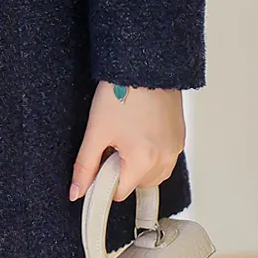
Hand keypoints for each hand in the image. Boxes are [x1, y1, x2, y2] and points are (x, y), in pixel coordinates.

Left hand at [69, 81, 185, 202]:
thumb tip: (77, 191)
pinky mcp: (180, 136)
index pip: (120, 192)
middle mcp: (165, 158)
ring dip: (138, 165)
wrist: (144, 66)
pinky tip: (138, 131)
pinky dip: (151, 153)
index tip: (97, 165)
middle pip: (138, 184)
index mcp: (144, 160)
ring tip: (125, 136)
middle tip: (111, 144)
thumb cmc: (122, 92)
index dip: (104, 180)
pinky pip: (165, 158)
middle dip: (122, 171)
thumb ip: (85, 166)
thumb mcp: (96, 131)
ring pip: (153, 173)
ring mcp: (175, 147)